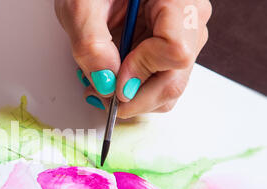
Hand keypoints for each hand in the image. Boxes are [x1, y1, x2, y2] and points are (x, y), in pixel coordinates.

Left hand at [55, 0, 211, 117]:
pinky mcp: (167, 50)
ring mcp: (181, 37)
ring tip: (103, 86)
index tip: (114, 76)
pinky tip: (113, 80)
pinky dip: (135, 91)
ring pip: (169, 87)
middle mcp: (188, 19)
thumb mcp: (82, 5)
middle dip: (136, 97)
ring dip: (133, 98)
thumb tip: (106, 82)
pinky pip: (159, 82)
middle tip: (104, 96)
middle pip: (176, 79)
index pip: (176, 51)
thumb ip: (91, 43)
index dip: (141, 71)